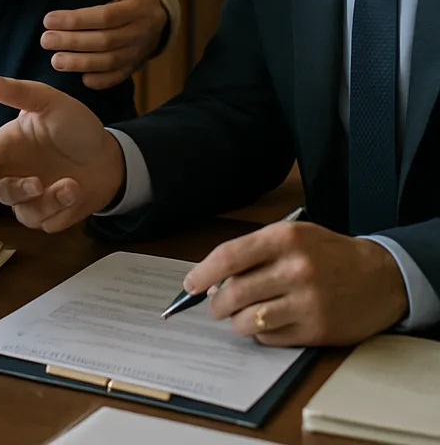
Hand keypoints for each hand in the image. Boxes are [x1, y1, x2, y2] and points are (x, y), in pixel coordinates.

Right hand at [0, 71, 124, 231]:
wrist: (110, 157)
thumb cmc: (75, 126)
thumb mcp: (49, 102)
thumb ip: (17, 92)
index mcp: (5, 145)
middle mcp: (12, 173)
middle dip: (17, 190)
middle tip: (38, 183)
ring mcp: (29, 197)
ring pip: (22, 211)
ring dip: (48, 201)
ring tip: (73, 185)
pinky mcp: (47, 215)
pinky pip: (44, 222)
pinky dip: (61, 210)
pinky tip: (76, 192)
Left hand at [41, 0, 166, 89]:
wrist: (155, 15)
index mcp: (139, 7)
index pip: (106, 16)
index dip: (77, 20)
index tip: (48, 19)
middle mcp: (142, 32)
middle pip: (105, 41)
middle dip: (72, 42)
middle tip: (45, 40)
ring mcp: (139, 51)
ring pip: (109, 61)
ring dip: (81, 63)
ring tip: (55, 61)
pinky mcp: (135, 65)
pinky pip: (118, 76)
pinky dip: (101, 81)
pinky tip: (81, 79)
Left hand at [186, 221, 408, 345]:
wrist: (381, 277)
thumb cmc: (330, 253)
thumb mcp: (294, 235)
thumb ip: (255, 251)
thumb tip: (215, 277)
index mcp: (284, 239)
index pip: (229, 257)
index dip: (203, 273)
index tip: (191, 284)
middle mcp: (295, 270)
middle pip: (234, 293)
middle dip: (216, 303)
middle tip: (215, 305)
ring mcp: (307, 302)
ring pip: (248, 320)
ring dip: (235, 321)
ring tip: (239, 316)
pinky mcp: (317, 330)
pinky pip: (270, 338)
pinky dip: (260, 334)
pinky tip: (268, 323)